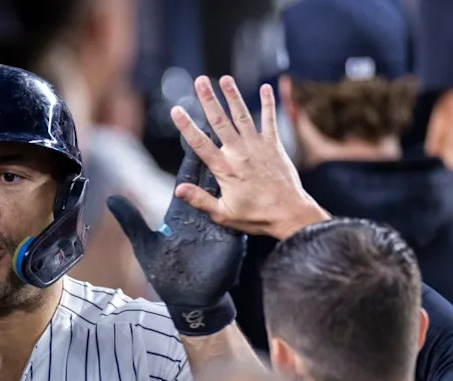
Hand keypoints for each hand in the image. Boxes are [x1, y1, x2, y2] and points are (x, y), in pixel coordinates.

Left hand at [108, 144, 245, 335]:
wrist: (189, 299)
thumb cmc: (167, 274)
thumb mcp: (145, 244)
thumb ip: (131, 220)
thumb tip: (110, 198)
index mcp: (182, 211)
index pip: (188, 175)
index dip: (191, 152)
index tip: (193, 127)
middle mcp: (202, 211)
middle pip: (211, 175)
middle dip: (216, 150)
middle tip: (222, 122)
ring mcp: (220, 222)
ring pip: (229, 189)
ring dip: (235, 166)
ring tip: (243, 140)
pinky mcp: (233, 235)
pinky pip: (241, 211)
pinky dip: (247, 195)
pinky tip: (255, 176)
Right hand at [170, 75, 329, 239]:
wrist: (290, 213)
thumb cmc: (256, 216)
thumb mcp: (223, 214)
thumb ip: (200, 200)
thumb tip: (178, 190)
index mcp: (225, 169)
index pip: (200, 143)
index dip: (187, 126)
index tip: (176, 110)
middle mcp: (239, 153)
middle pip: (220, 121)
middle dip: (208, 99)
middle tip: (199, 80)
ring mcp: (258, 147)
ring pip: (242, 115)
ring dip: (233, 96)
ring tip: (224, 78)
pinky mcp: (274, 146)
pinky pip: (270, 120)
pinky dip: (268, 104)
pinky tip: (266, 88)